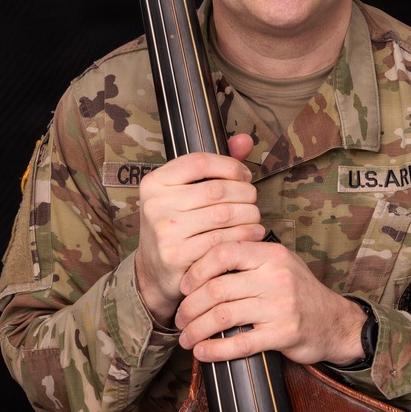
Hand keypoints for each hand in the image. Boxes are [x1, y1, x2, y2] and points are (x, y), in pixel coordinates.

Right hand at [134, 135, 262, 326]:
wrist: (154, 271)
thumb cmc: (177, 225)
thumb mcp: (186, 193)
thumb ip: (216, 166)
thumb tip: (245, 140)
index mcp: (155, 182)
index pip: (199, 161)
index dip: (230, 165)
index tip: (244, 175)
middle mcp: (155, 204)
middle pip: (216, 189)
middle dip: (244, 193)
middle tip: (253, 200)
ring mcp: (164, 231)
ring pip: (223, 215)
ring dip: (249, 215)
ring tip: (255, 217)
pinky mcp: (177, 256)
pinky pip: (222, 240)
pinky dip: (245, 236)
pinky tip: (253, 234)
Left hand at [175, 238, 367, 366]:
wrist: (335, 322)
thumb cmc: (299, 292)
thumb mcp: (280, 264)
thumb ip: (248, 260)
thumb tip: (200, 268)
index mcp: (271, 255)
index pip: (223, 252)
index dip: (196, 270)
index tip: (184, 287)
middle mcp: (276, 277)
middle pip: (217, 288)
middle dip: (190, 307)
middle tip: (180, 319)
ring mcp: (280, 306)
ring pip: (223, 315)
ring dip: (197, 330)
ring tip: (186, 338)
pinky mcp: (283, 334)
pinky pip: (240, 342)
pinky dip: (215, 350)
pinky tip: (202, 352)